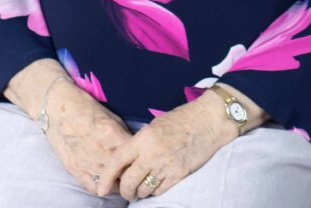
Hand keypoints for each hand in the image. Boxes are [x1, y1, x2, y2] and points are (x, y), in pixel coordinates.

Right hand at [43, 81, 131, 194]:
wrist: (58, 109)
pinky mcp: (75, 169)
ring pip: (110, 184)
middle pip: (124, 172)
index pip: (134, 155)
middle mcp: (101, 151)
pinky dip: (102, 188)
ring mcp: (87, 163)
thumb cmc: (86, 108)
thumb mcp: (112, 117)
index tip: (144, 160)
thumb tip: (134, 148)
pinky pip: (93, 187)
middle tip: (136, 172)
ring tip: (123, 179)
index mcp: (112, 135)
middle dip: (132, 173)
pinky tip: (107, 183)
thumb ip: (123, 134)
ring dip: (118, 183)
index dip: (141, 159)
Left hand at [97, 93, 230, 200]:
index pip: (116, 162)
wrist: (209, 120)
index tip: (101, 189)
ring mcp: (166, 166)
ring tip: (142, 186)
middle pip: (128, 182)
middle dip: (124, 191)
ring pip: (143, 190)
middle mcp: (152, 154)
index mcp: (144, 138)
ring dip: (139, 192)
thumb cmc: (182, 118)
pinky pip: (159, 191)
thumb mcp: (155, 125)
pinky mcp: (178, 174)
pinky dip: (154, 191)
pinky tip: (155, 185)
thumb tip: (127, 160)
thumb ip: (140, 143)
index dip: (105, 178)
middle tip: (125, 191)